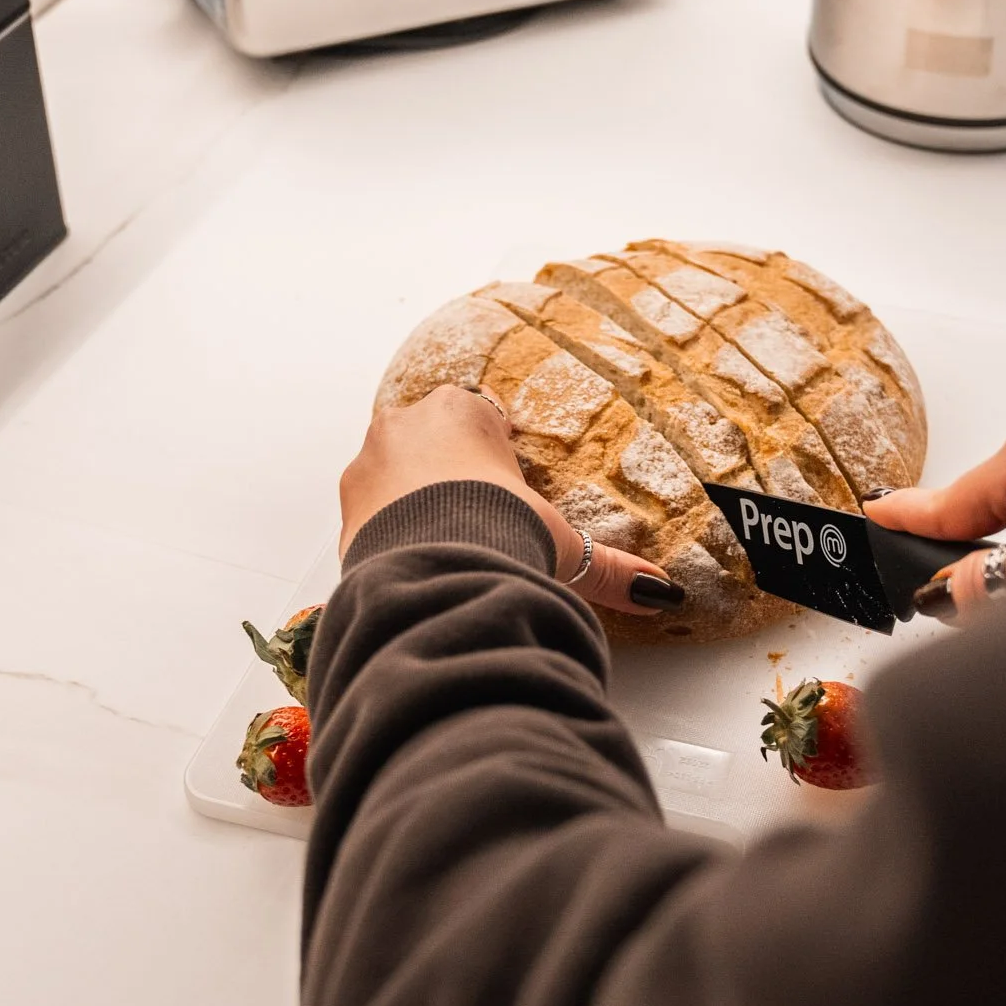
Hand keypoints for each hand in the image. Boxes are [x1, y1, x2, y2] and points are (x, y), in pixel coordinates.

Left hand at [339, 386, 684, 615]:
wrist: (434, 571)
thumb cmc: (499, 533)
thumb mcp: (563, 546)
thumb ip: (610, 568)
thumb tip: (662, 593)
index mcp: (461, 412)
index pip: (479, 415)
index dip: (493, 449)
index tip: (505, 478)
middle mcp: (405, 427)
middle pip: (428, 438)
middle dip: (446, 470)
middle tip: (475, 513)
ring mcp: (367, 466)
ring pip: (390, 473)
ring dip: (410, 501)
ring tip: (442, 545)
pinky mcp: (343, 512)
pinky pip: (368, 516)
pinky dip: (387, 536)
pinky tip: (416, 566)